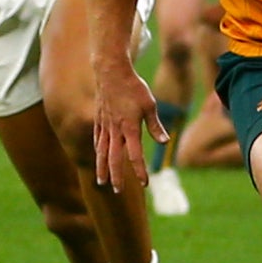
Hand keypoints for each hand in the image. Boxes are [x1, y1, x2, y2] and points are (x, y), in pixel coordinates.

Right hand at [93, 62, 163, 191]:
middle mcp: (115, 130)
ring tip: (101, 182)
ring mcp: (105, 125)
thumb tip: (164, 141)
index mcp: (130, 128)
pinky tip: (98, 157)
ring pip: (102, 152)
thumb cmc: (133, 87)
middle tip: (117, 191)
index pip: (135, 155)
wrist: (111, 71)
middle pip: (114, 158)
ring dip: (102, 168)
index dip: (140, 170)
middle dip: (116, 176)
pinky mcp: (99, 119)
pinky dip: (98, 151)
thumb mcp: (150, 105)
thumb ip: (155, 126)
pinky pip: (97, 139)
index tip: (145, 183)